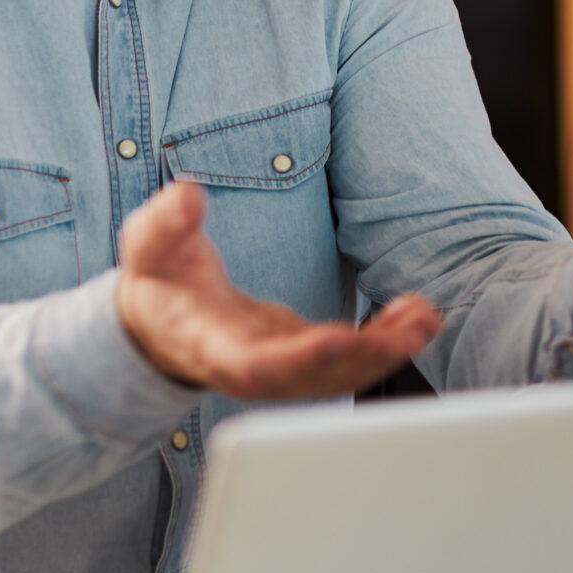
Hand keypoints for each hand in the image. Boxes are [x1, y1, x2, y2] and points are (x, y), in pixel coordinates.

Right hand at [114, 180, 441, 397]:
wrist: (159, 318)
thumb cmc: (157, 279)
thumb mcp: (147, 245)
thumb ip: (165, 224)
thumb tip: (187, 195)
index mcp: (208, 344)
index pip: (254, 364)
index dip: (296, 358)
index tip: (338, 340)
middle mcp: (249, 366)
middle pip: (310, 378)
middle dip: (363, 359)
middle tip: (411, 333)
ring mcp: (279, 364)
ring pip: (337, 374)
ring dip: (385, 352)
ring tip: (425, 320)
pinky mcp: (301, 354)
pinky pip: (347, 357)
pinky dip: (383, 341)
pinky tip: (414, 316)